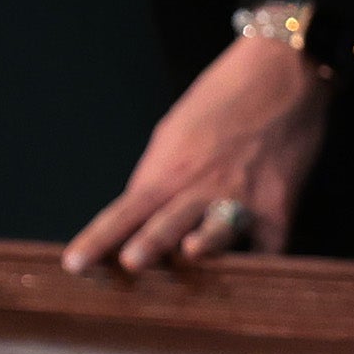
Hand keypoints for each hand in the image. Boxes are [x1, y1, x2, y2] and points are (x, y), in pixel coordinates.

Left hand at [63, 36, 327, 272]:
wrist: (280, 72)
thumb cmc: (219, 102)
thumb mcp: (172, 135)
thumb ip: (156, 178)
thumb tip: (138, 217)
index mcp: (165, 172)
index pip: (122, 213)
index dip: (97, 240)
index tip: (73, 265)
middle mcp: (198, 186)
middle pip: (167, 221)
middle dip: (150, 241)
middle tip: (131, 261)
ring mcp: (240, 196)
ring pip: (218, 230)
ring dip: (206, 245)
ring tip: (194, 252)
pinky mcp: (279, 205)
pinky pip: (269, 245)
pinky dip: (261, 264)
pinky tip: (251, 281)